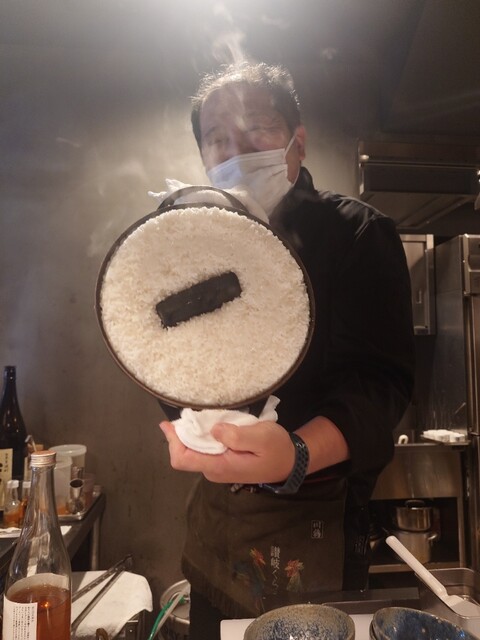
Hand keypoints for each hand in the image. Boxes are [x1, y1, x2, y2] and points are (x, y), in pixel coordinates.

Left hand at [160, 419, 294, 483]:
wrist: (290, 462)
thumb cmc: (276, 449)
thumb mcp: (262, 437)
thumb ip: (237, 435)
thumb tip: (214, 429)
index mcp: (220, 466)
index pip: (183, 459)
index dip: (172, 442)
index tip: (169, 424)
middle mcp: (214, 470)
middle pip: (185, 454)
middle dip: (180, 435)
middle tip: (185, 413)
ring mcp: (218, 468)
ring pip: (194, 452)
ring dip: (191, 435)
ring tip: (197, 416)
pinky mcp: (222, 463)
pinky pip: (204, 450)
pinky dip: (201, 437)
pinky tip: (208, 425)